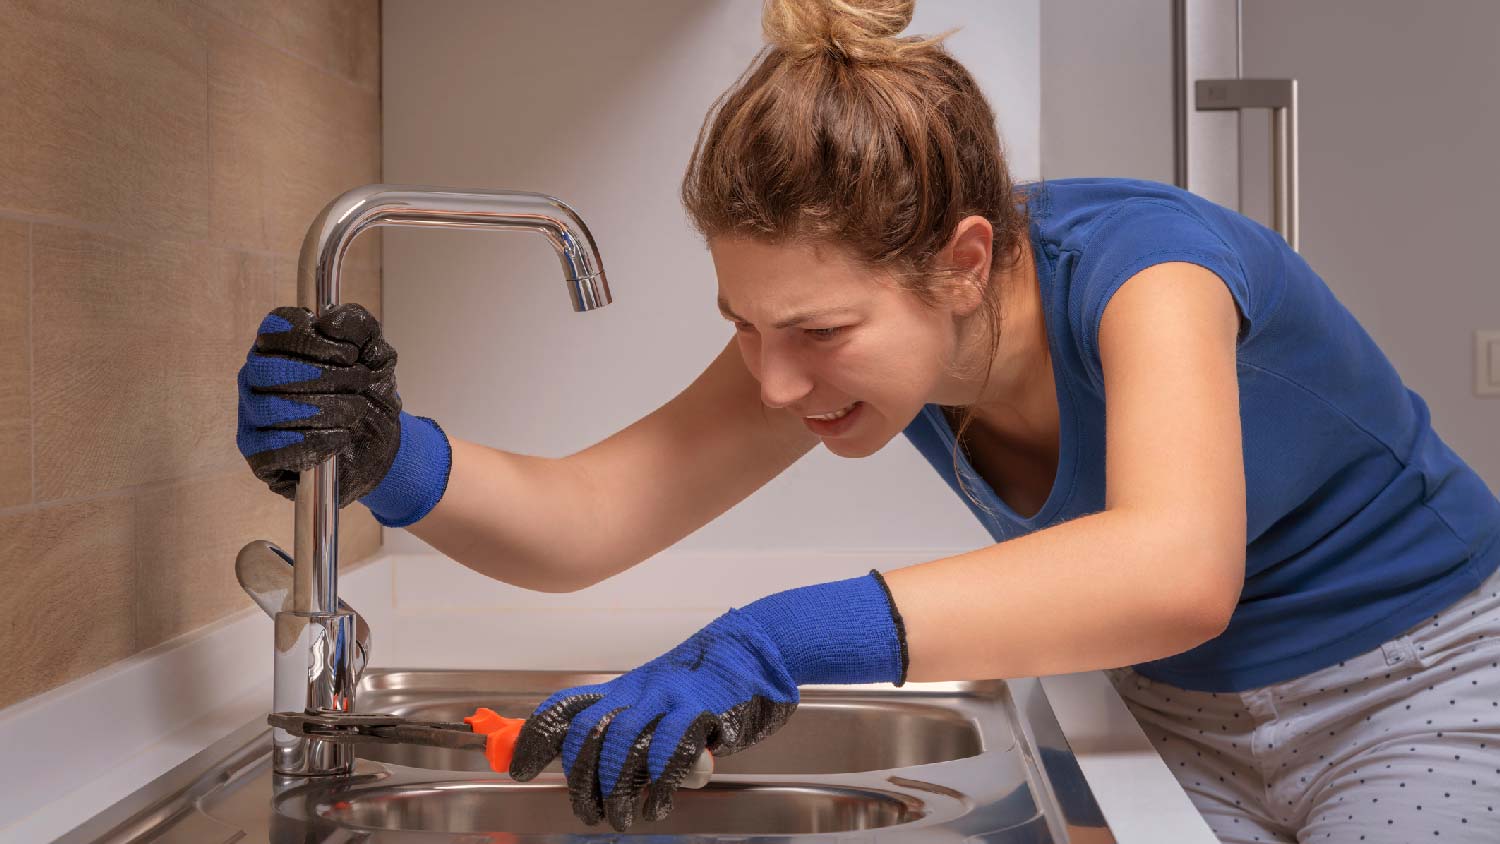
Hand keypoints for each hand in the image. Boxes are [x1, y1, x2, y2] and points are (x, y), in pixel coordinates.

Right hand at [237, 303, 450, 525]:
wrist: (380, 442)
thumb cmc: (368, 393)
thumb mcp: (376, 353)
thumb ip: (358, 327)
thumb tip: (329, 321)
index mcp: (280, 344)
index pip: (275, 328)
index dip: (313, 340)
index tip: (349, 354)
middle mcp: (257, 375)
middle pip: (267, 369)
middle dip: (322, 377)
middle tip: (359, 384)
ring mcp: (252, 413)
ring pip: (269, 408)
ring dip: (322, 410)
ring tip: (355, 411)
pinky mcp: (256, 452)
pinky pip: (267, 449)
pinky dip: (308, 444)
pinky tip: (339, 438)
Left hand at [509, 571, 908, 830]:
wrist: (756, 644)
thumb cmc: (711, 676)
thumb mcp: (662, 693)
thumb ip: (638, 724)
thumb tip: (612, 770)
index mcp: (626, 687)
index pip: (568, 707)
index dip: (539, 738)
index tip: (519, 768)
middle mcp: (639, 691)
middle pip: (589, 733)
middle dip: (581, 779)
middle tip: (588, 810)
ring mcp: (668, 699)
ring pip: (622, 745)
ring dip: (616, 789)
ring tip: (622, 817)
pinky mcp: (700, 711)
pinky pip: (668, 750)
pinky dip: (658, 783)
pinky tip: (657, 803)